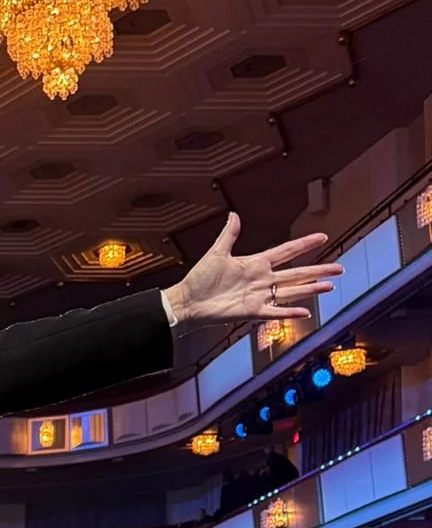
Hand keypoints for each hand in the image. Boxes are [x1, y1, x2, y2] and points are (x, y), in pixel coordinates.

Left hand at [166, 212, 342, 327]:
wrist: (188, 302)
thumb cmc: (200, 278)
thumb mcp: (216, 253)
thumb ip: (229, 235)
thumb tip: (234, 215)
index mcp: (256, 263)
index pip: (286, 251)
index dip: (304, 244)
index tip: (322, 237)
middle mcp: (262, 279)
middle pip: (296, 272)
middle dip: (318, 270)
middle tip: (339, 268)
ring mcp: (259, 296)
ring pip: (291, 291)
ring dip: (311, 289)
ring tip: (330, 286)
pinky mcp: (251, 312)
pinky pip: (274, 312)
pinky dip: (288, 312)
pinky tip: (306, 312)